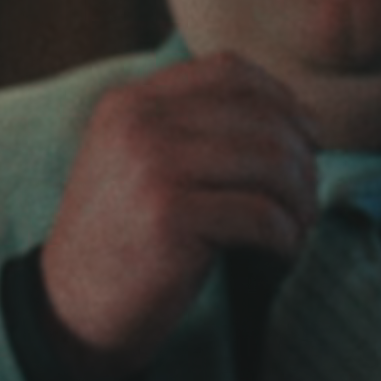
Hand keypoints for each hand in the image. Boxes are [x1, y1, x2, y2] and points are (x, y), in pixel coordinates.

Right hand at [36, 56, 318, 380]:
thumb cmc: (124, 239)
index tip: (309, 139)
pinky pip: (262, 216)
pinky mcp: (170, 216)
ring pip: (270, 163)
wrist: (71, 309)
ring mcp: (151, 166)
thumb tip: (296, 120)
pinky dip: (286, 239)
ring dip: (300, 201)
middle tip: (306, 201)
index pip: (229, 71)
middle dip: (301, 161)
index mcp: (131, 103)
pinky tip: (279, 254)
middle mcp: (138, 123)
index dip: (283, 100)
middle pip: (260, 118)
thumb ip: (192, 130)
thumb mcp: (140, 164)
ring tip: (297, 228)